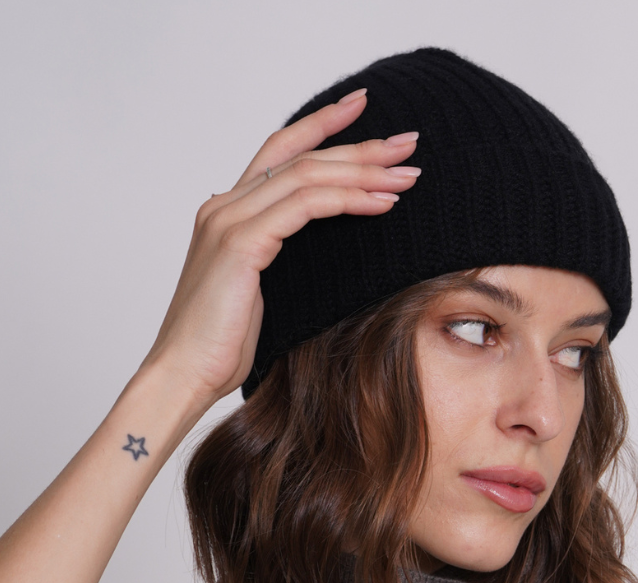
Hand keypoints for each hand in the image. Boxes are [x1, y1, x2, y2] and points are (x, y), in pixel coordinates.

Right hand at [141, 90, 419, 417]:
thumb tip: (320, 260)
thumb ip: (278, 262)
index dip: (322, 124)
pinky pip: (305, 206)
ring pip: (307, 174)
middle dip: (360, 146)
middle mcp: (225, 205)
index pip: (280, 150)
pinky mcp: (240, 243)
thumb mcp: (258, 296)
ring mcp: (229, 220)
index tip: (364, 107)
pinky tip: (380, 204)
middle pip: (301, 156)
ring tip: (407, 175)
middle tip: (409, 142)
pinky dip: (347, 200)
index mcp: (228, 213)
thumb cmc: (220, 348)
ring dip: (363, 172)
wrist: (183, 375)